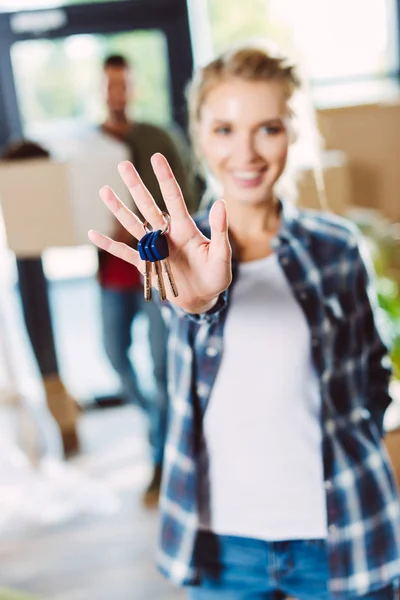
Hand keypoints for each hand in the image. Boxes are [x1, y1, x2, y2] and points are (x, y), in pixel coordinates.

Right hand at [88, 153, 231, 313]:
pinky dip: (109, 245)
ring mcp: (154, 249)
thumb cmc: (216, 275)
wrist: (203, 298)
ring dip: (118, 209)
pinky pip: (124, 253)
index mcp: (185, 228)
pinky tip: (92, 234)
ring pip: (133, 224)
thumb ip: (219, 230)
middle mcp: (167, 234)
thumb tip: (221, 203)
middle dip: (136, 186)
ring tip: (104, 190)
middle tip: (123, 164)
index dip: (165, 178)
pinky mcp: (145, 266)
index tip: (157, 157)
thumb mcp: (222, 254)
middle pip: (148, 206)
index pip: (173, 198)